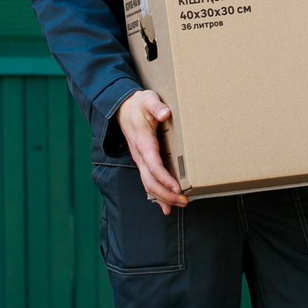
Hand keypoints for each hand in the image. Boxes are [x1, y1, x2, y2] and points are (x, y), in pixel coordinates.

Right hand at [116, 89, 186, 212]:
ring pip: (149, 185)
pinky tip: (166, 207)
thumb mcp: (147, 99)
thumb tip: (165, 113)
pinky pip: (148, 182)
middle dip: (166, 194)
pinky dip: (157, 197)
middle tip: (184, 201)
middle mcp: (139, 155)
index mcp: (142, 142)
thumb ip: (156, 106)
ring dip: (164, 197)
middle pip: (150, 181)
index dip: (164, 178)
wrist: (123, 108)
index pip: (153, 165)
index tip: (177, 188)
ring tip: (181, 204)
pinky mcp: (142, 163)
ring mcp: (140, 161)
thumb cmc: (139, 104)